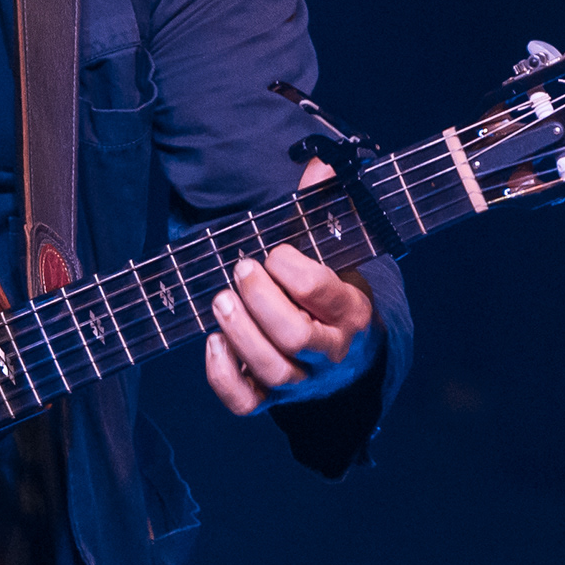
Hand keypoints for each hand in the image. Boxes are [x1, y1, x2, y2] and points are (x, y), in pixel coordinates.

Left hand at [201, 158, 380, 415]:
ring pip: (271, 370)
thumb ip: (322, 211)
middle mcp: (330, 353)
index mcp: (351, 312)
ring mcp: (302, 382)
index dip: (294, 269)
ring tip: (220, 300)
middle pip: (295, 337)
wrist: (349, 359)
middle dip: (260, 300)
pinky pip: (246, 403)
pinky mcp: (272, 400)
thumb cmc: (332, 296)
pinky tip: (213, 343)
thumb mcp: (336, 255)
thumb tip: (318, 161)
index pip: (323, 293)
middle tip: (240, 268)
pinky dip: (224, 377)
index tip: (275, 251)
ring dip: (239, 333)